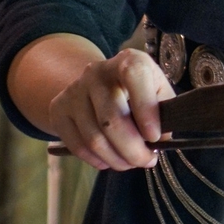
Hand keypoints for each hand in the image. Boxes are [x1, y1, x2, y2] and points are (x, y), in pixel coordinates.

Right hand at [48, 48, 174, 171]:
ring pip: (94, 138)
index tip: (155, 137)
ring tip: (130, 162)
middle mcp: (97, 72)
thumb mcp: (157, 89)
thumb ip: (164, 110)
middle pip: (111, 119)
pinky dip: (96, 160)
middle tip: (146, 161)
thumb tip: (162, 140)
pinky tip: (109, 160)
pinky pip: (77, 145)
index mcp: (128, 60)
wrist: (99, 83)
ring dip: (116, 159)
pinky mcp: (58, 109)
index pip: (134, 77)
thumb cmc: (137, 89)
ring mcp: (73, 90)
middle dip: (132, 149)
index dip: (146, 110)